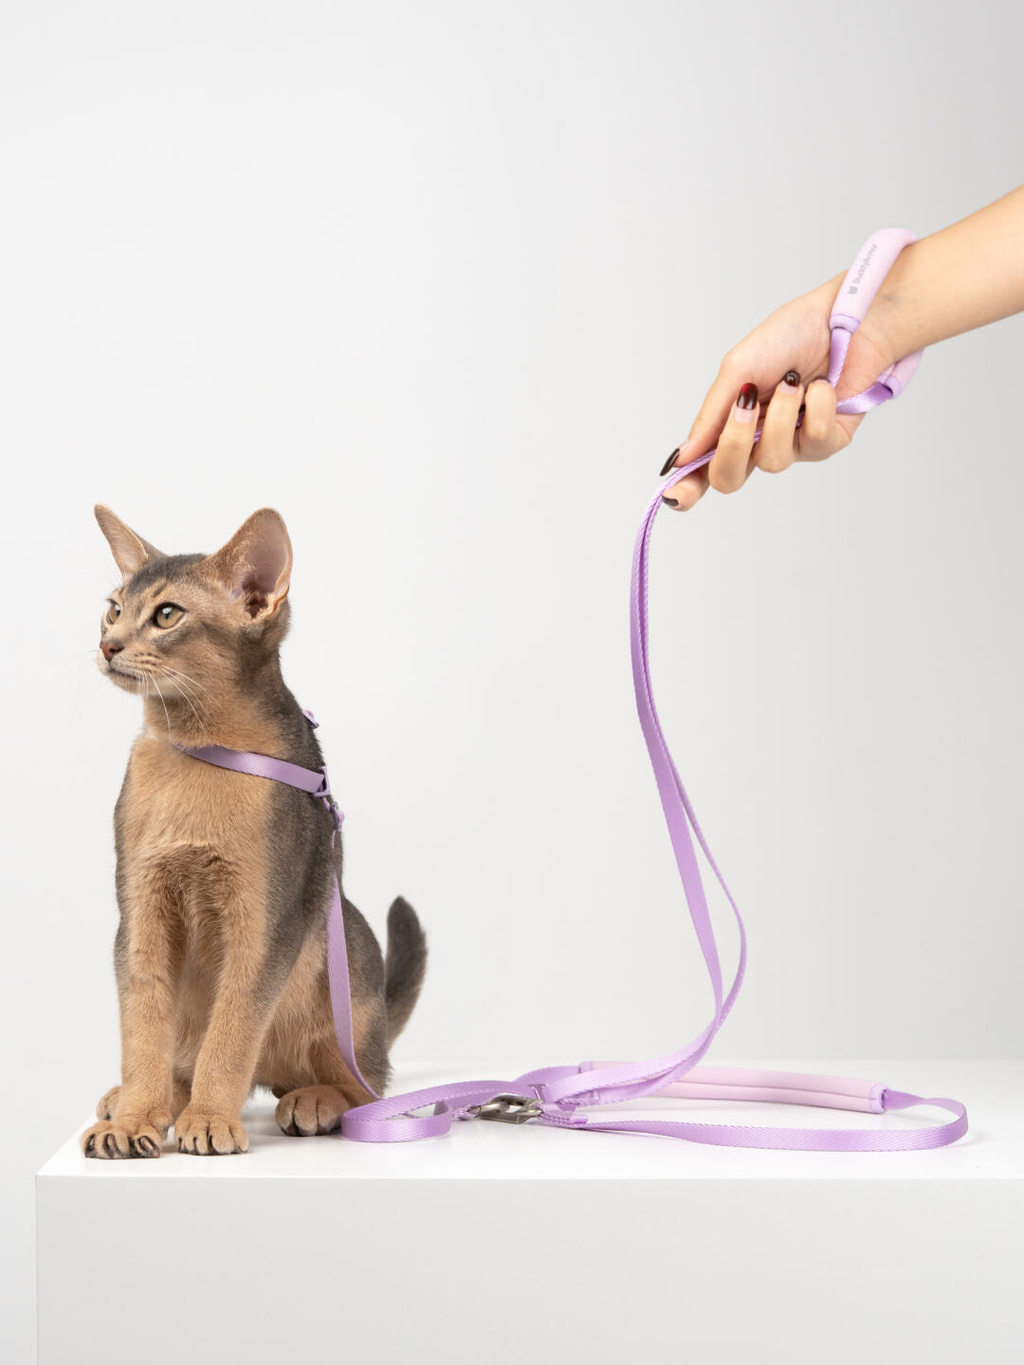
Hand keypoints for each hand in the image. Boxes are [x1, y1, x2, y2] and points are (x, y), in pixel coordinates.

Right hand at [661, 274, 897, 509]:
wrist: (847, 316)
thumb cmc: (792, 335)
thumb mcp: (739, 368)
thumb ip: (711, 414)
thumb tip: (684, 455)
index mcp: (731, 423)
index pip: (703, 467)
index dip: (687, 487)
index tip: (677, 496)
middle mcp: (759, 440)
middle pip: (730, 478)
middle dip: (734, 445)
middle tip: (745, 409)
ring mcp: (794, 444)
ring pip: (773, 461)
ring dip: (781, 416)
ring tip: (794, 382)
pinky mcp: (830, 442)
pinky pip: (815, 442)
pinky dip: (816, 408)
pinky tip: (821, 387)